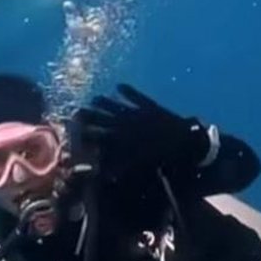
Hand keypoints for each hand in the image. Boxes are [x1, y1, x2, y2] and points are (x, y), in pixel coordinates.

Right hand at [78, 84, 206, 175]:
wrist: (187, 142)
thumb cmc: (163, 157)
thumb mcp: (139, 164)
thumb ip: (119, 168)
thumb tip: (101, 174)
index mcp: (123, 137)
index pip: (99, 133)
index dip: (85, 131)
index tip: (72, 128)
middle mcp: (127, 122)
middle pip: (104, 116)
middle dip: (90, 114)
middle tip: (77, 111)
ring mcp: (139, 112)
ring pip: (116, 105)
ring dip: (105, 102)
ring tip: (94, 98)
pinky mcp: (151, 106)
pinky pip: (136, 96)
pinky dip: (128, 91)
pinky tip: (120, 86)